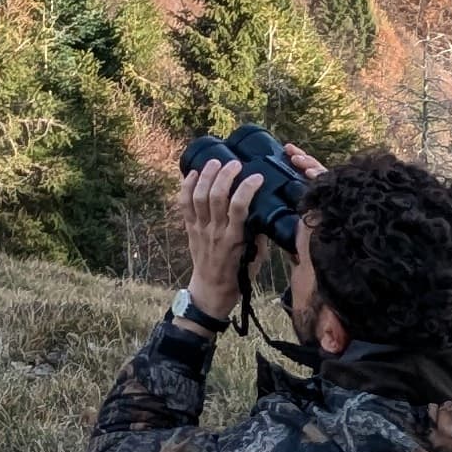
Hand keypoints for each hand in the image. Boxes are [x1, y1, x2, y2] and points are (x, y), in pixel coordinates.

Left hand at [177, 155, 268, 321]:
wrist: (211, 290)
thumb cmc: (237, 274)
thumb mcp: (256, 257)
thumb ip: (260, 235)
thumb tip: (267, 213)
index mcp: (234, 238)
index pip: (239, 208)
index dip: (247, 188)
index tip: (257, 177)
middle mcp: (215, 231)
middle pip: (217, 196)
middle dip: (225, 175)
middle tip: (235, 163)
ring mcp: (200, 228)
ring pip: (199, 196)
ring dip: (207, 176)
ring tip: (216, 161)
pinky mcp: (189, 228)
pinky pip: (184, 204)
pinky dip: (187, 186)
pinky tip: (195, 173)